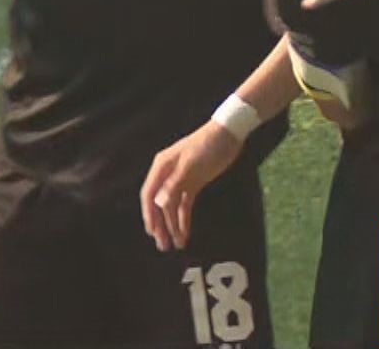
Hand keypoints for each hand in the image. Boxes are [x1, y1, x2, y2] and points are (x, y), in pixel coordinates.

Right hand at [140, 120, 241, 251]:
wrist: (229, 134)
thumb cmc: (207, 146)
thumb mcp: (191, 165)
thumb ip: (174, 185)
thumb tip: (158, 203)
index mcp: (162, 167)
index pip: (149, 194)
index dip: (149, 214)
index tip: (152, 232)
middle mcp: (168, 175)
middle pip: (159, 204)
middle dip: (161, 225)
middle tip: (163, 246)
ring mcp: (181, 180)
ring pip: (172, 207)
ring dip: (173, 225)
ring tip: (176, 245)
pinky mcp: (193, 184)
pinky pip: (185, 205)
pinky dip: (184, 219)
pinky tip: (185, 233)